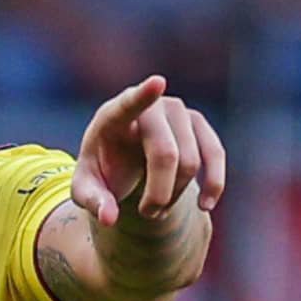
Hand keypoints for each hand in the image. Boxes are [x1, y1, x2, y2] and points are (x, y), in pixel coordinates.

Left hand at [72, 75, 224, 225]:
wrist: (123, 161)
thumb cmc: (101, 171)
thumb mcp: (86, 189)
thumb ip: (92, 202)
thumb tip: (109, 218)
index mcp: (112, 117)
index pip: (128, 104)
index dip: (143, 95)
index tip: (158, 82)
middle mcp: (149, 107)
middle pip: (166, 155)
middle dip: (159, 194)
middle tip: (146, 214)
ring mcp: (177, 111)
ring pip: (190, 162)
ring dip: (175, 195)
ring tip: (157, 208)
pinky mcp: (197, 124)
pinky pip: (214, 154)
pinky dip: (213, 184)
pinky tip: (205, 205)